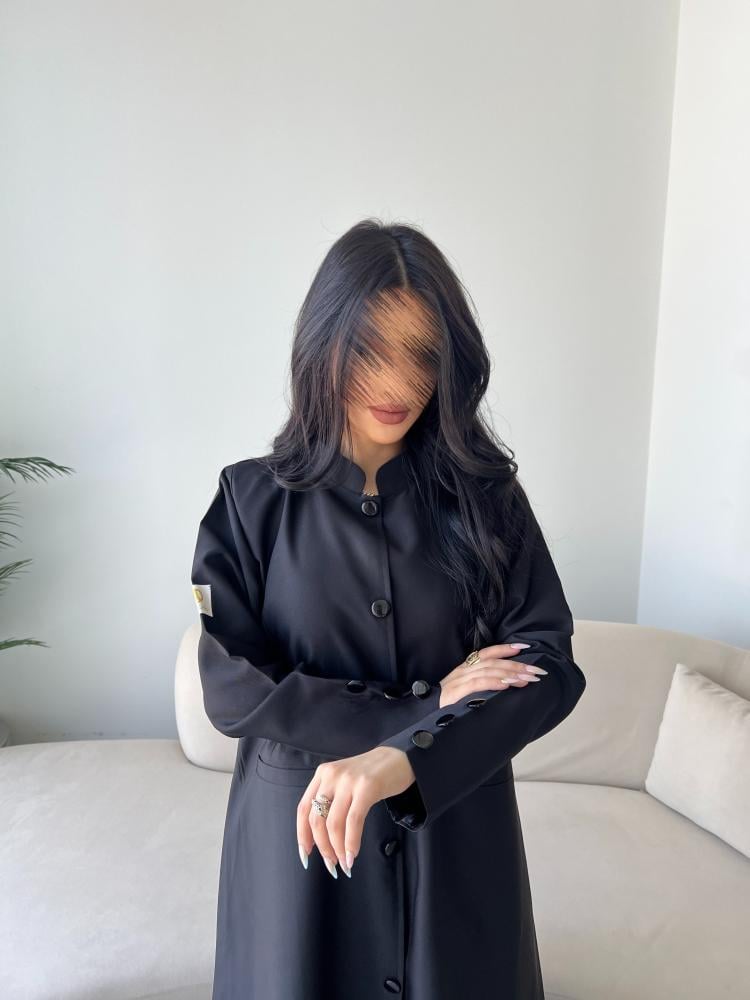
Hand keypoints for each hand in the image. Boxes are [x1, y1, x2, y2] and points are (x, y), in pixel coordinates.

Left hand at [296, 745, 410, 878]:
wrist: (399, 758)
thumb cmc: (371, 775)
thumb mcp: (344, 782)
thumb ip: (331, 801)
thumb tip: (321, 839)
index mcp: (322, 775)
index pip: (303, 809)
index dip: (302, 835)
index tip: (306, 855)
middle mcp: (331, 776)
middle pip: (316, 820)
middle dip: (323, 848)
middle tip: (332, 865)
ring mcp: (349, 781)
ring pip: (333, 823)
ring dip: (337, 849)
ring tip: (345, 863)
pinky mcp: (367, 787)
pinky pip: (353, 821)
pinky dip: (351, 842)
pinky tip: (353, 854)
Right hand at [436, 642, 547, 708]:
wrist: (424, 717)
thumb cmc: (447, 707)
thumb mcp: (464, 693)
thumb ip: (481, 686)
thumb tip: (507, 685)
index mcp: (465, 669)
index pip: (487, 653)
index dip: (505, 648)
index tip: (524, 647)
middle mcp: (462, 671)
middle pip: (493, 662)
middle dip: (517, 665)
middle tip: (536, 670)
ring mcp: (458, 681)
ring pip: (488, 671)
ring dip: (510, 673)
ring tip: (527, 678)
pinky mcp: (456, 693)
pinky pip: (477, 684)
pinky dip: (494, 682)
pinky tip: (507, 684)